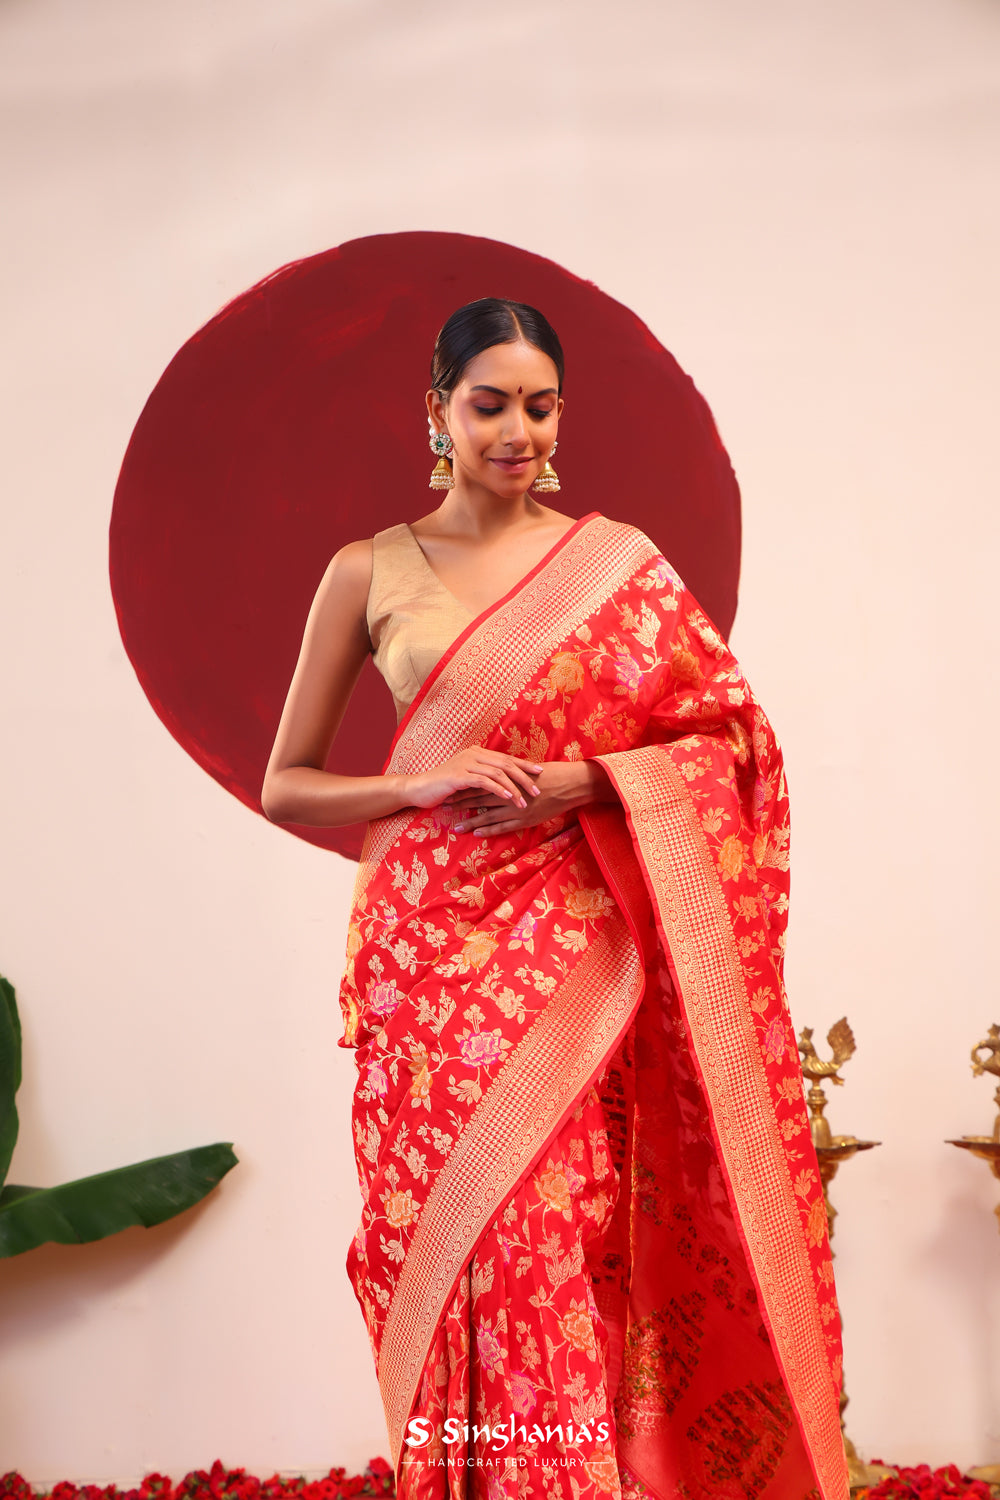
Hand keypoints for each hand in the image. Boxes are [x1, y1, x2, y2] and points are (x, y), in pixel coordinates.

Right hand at [405, 747, 544, 812]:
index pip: (506, 758)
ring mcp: (466, 764)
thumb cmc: (444, 787)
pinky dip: (498, 789)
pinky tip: (508, 797)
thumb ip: (483, 776)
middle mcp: (473, 755)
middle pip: (505, 763)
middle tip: (537, 790)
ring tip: (525, 800)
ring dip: (513, 787)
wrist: (418, 789)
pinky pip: (484, 781)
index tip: (540, 772)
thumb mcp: (466, 779)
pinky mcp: (459, 776)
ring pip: (497, 773)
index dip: (524, 764)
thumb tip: (505, 782)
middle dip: (524, 777)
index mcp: (477, 753)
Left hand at [448, 760, 610, 836]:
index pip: (480, 784)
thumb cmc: (551, 774)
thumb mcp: (528, 770)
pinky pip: (503, 826)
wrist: (570, 783)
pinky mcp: (525, 819)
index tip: (449, 790)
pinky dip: (489, 830)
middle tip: (443, 807)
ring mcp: (516, 808)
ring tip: (455, 826)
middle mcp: (508, 794)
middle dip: (460, 804)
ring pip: (487, 815)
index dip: (463, 788)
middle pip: (479, 799)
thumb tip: (499, 774)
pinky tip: (477, 833)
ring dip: (470, 821)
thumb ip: (512, 774)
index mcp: (508, 779)